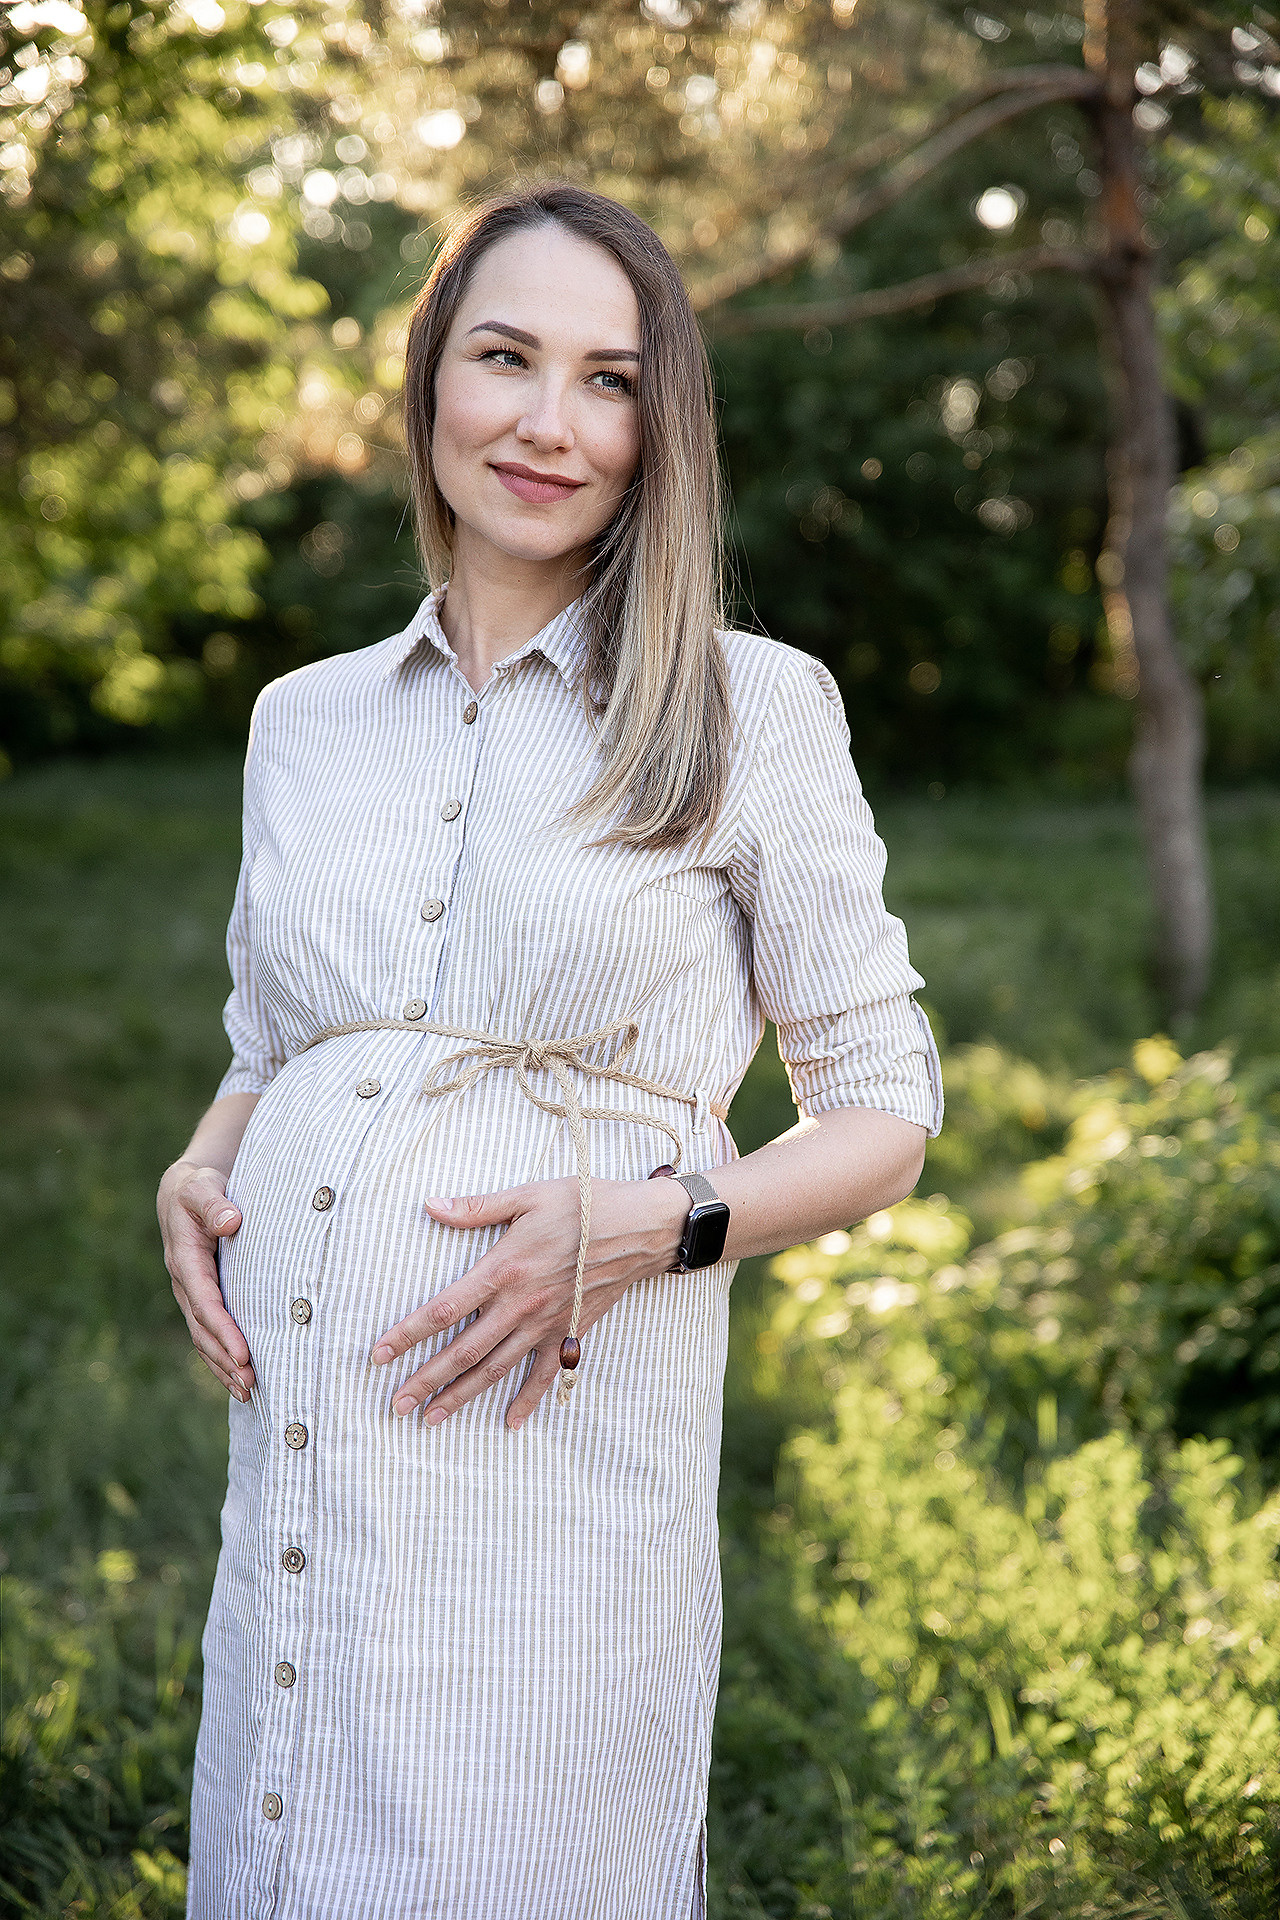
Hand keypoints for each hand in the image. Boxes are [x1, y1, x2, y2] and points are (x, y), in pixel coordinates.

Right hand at [158, 1159, 254, 1402]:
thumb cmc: (199, 1188)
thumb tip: (231, 1221)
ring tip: (249, 1393)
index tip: (244, 1354)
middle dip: (226, 1359)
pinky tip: (240, 1379)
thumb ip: (214, 1204)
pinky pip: (208, 1334)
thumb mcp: (203, 1187)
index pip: (206, 1302)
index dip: (224, 1330)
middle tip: (253, 1384)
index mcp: (185, 1260)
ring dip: (224, 1367)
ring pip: (204, 1338)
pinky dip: (222, 1358)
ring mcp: (191, 1293)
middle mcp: (185, 1283)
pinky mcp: (201, 1297)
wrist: (185, 1191)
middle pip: (204, 1330)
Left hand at [370, 1175, 689, 1429]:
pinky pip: (545, 1373)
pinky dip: (527, 1399)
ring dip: (462, 1395)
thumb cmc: (584, 1203)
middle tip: (395, 1404)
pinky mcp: (570, 1331)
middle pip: (463, 1350)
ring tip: (431, 1418)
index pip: (445, 1309)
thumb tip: (431, 1206)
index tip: (380, 1353)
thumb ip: (476, 1208)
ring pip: (496, 1368)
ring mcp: (546, 1323)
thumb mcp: (527, 1195)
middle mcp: (520, 1304)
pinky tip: (510, 1422)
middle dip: (426, 1379)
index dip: (409, 1333)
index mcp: (503, 1269)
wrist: (641, 1228)